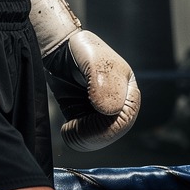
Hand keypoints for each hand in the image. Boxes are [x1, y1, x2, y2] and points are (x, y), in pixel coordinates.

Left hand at [29, 0, 140, 151]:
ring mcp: (104, 114)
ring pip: (99, 140)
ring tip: (70, 126)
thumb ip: (104, 83)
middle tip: (71, 127)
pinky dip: (76, 137)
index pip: (124, 120)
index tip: (81, 121)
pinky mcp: (88, 119)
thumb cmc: (81, 50)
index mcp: (129, 92)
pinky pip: (86, 138)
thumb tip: (108, 111)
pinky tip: (68, 127)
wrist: (59, 51)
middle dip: (91, 135)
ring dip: (83, 137)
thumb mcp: (93, 60)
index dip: (103, 127)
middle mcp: (120, 105)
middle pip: (112, 133)